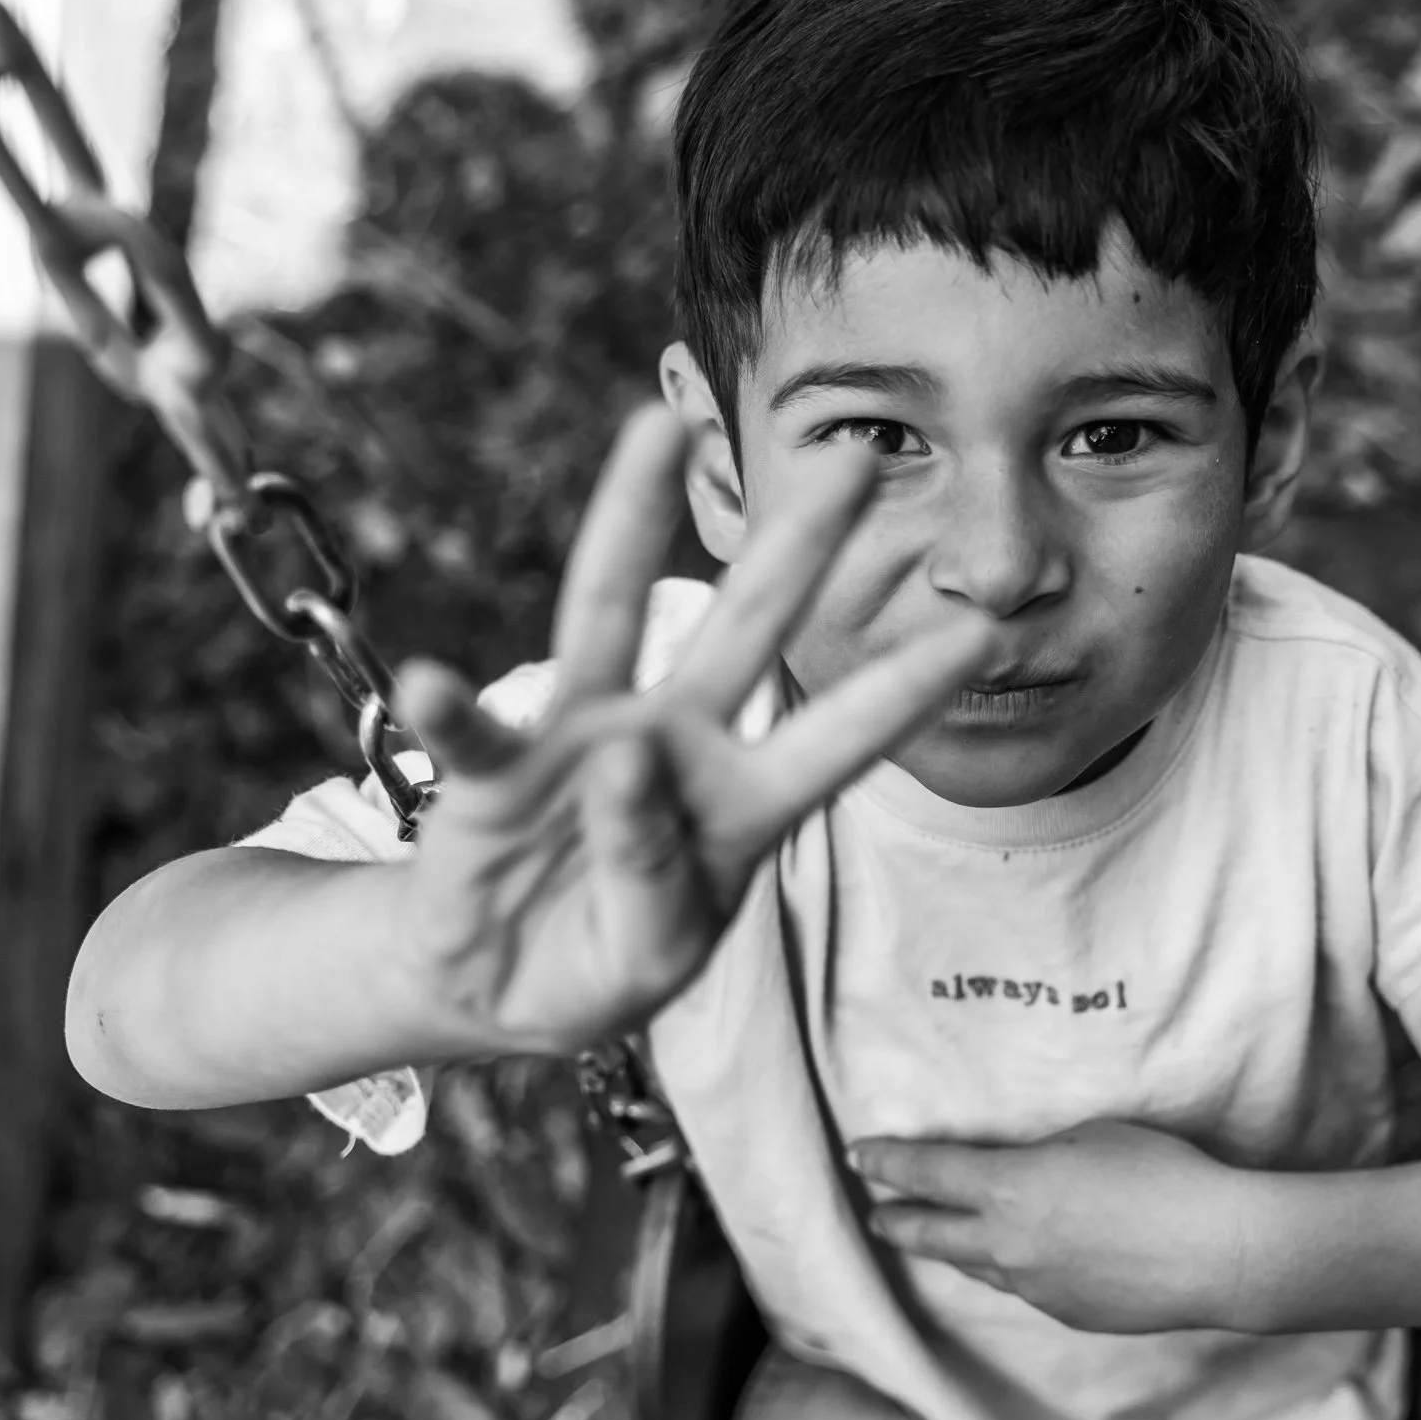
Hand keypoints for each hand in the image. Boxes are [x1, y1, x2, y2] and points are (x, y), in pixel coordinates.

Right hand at [394, 402, 995, 1056]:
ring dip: (629, 520)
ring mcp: (580, 741)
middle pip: (746, 627)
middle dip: (800, 546)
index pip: (841, 738)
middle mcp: (671, 743)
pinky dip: (455, 712)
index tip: (984, 631)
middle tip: (857, 458)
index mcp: (744, 802)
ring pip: (610, 615)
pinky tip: (436, 682)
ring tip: (651, 432)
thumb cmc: (599, 958)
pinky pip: (476, 736)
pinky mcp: (495, 775)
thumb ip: (653, 873)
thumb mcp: (651, 952)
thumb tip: (624, 762)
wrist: (492, 987)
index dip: (905, 689)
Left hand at [850, 1120, 1246, 1334]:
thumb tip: (1022, 1172)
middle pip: (930, 1233)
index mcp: (1008, 1186)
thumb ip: (1039, 1155)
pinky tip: (1017, 1259)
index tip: (859, 1156)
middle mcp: (1007, 1242)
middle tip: (877, 1213)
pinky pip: (1021, 1285)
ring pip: (973, 1265)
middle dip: (897, 1219)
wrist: (1214, 1252)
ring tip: (936, 1238)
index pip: (926, 1173)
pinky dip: (1007, 1268)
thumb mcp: (1091, 1137)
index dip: (887, 1163)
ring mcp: (1033, 1285)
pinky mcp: (1064, 1312)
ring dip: (949, 1248)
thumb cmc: (1160, 1175)